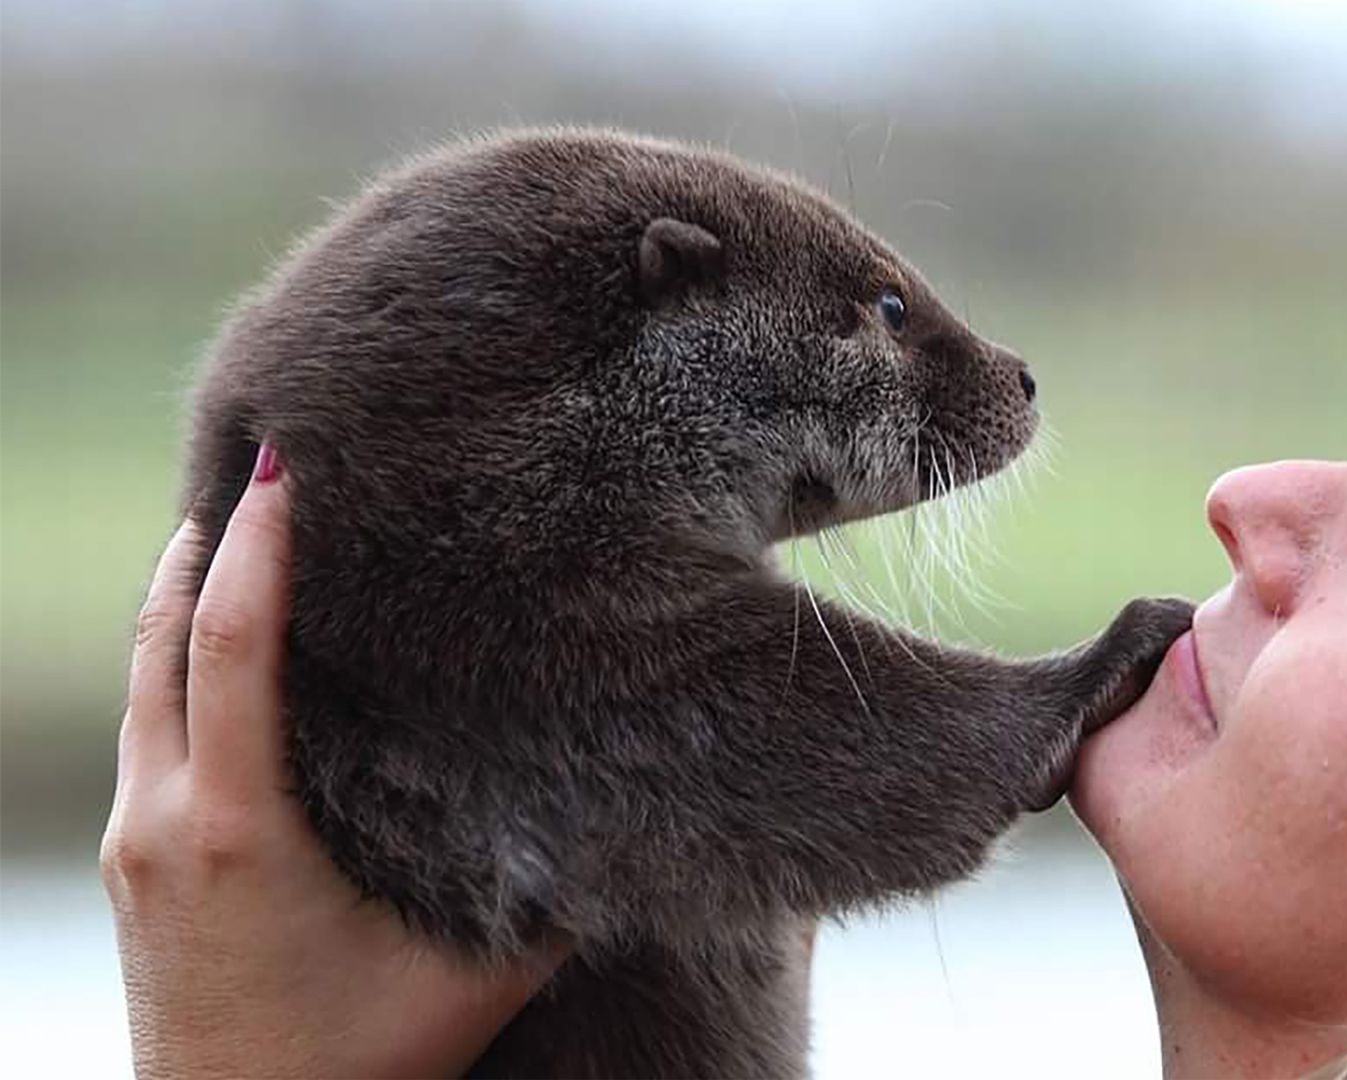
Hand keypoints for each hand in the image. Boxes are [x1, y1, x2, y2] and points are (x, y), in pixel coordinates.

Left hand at [100, 446, 570, 1078]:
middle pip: (160, 640)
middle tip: (264, 465)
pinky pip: (146, 729)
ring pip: (142, 683)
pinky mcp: (133, 868)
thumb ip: (551, 898)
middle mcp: (162, 822)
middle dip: (205, 544)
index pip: (230, 648)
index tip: (285, 470)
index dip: (255, 549)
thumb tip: (631, 817)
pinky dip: (179, 664)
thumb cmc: (349, 1071)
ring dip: (184, 600)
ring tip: (239, 533)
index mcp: (236, 829)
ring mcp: (133, 844)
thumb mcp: (466, 982)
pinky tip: (227, 654)